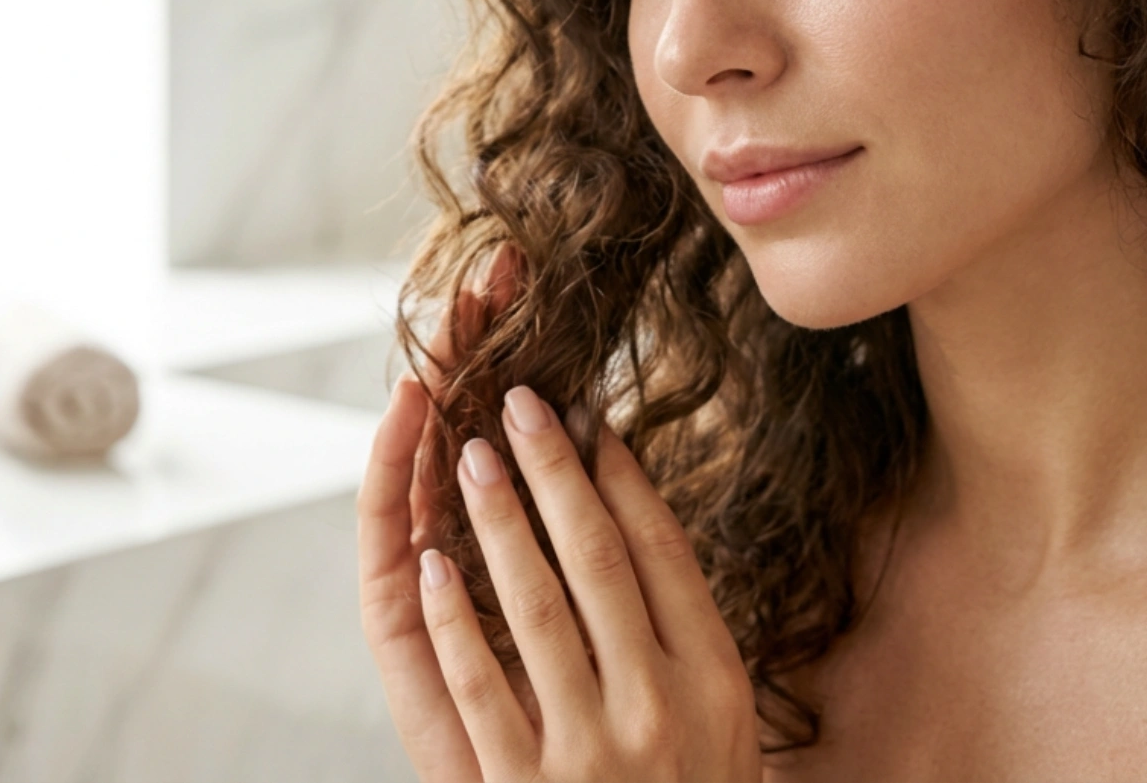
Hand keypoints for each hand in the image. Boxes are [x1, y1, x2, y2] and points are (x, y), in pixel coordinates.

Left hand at [359, 374, 762, 781]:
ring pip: (535, 606)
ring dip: (496, 520)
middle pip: (598, 559)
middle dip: (552, 469)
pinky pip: (481, 686)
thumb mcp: (714, 720)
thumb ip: (677, 633)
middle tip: (516, 399)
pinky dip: (454, 618)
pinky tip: (432, 563)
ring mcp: (591, 753)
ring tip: (469, 454)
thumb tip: (630, 514)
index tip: (583, 414)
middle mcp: (660, 709)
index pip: (662, 552)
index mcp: (714, 681)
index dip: (619, 475)